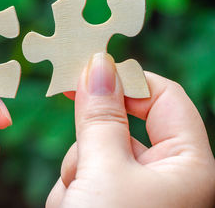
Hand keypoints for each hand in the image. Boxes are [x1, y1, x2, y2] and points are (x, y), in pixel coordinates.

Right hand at [47, 53, 214, 207]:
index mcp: (188, 165)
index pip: (164, 97)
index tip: (87, 70)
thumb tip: (98, 64)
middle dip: (90, 141)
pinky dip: (70, 188)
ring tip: (75, 200)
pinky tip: (71, 206)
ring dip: (76, 172)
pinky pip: (84, 174)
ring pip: (95, 152)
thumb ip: (100, 116)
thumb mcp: (104, 169)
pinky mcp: (109, 200)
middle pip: (121, 126)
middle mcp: (166, 176)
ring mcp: (135, 190)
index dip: (127, 80)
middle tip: (78, 151)